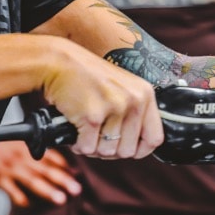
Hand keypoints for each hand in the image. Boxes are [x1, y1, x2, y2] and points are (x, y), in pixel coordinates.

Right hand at [0, 141, 80, 206]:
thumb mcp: (18, 140)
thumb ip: (35, 149)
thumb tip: (58, 160)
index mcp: (27, 146)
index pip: (50, 155)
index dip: (64, 165)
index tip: (76, 173)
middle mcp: (21, 157)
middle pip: (45, 169)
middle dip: (62, 179)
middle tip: (76, 189)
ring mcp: (10, 169)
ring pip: (32, 181)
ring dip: (48, 190)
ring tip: (61, 199)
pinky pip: (13, 192)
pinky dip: (22, 200)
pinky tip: (32, 206)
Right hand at [41, 38, 163, 158]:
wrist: (59, 62)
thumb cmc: (88, 77)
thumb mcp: (122, 88)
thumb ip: (133, 112)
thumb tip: (136, 149)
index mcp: (145, 94)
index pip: (154, 138)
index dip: (140, 150)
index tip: (125, 148)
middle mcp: (134, 100)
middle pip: (128, 151)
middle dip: (109, 149)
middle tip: (96, 136)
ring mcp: (114, 107)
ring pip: (107, 152)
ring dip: (92, 146)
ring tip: (85, 129)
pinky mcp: (92, 116)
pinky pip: (87, 148)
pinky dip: (78, 144)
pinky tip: (75, 129)